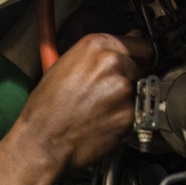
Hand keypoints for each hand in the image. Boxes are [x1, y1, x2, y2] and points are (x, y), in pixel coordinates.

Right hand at [23, 32, 151, 168]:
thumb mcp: (65, 67)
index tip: (139, 60)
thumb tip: (119, 49)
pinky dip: (123, 117)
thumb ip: (96, 55)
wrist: (44, 140)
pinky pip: (135, 112)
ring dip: (125, 98)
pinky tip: (102, 120)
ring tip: (99, 108)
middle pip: (141, 66)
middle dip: (129, 77)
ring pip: (138, 90)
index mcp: (96, 46)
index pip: (140, 44)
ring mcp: (124, 89)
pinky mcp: (129, 114)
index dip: (139, 54)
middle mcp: (113, 64)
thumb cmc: (47, 108)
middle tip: (107, 91)